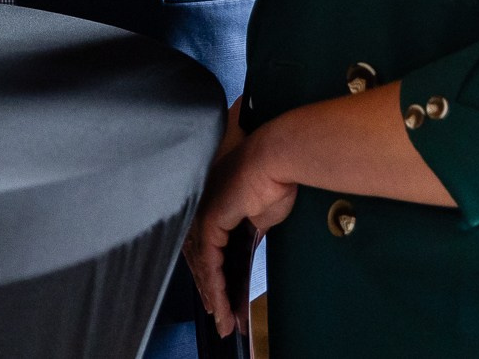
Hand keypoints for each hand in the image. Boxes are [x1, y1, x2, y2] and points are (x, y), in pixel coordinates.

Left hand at [184, 117, 296, 338]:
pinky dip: (215, 287)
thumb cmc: (275, 177)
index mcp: (213, 203)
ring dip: (214, 296)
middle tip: (220, 318)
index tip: (219, 299)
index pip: (207, 247)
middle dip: (210, 292)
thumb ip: (249, 228)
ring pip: (203, 265)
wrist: (277, 158)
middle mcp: (202, 208)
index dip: (211, 276)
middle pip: (201, 260)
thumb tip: (249, 239)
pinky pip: (209, 262)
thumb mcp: (262, 213)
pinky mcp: (209, 220)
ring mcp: (203, 213)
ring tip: (224, 321)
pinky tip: (221, 305)